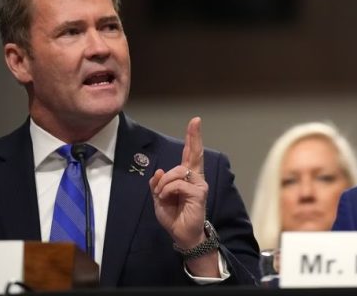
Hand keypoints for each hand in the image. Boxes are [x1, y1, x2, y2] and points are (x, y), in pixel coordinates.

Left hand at [149, 117, 207, 248]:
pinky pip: (178, 184)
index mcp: (187, 177)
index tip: (195, 122)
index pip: (190, 154)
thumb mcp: (159, 199)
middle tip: (195, 121)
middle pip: (194, 154)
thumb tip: (158, 171)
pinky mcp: (199, 192)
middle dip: (194, 137)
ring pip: (177, 172)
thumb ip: (158, 184)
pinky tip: (165, 198)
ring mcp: (199, 184)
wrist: (182, 235)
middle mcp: (196, 177)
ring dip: (164, 183)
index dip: (193, 138)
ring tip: (162, 196)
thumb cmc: (173, 216)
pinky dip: (167, 190)